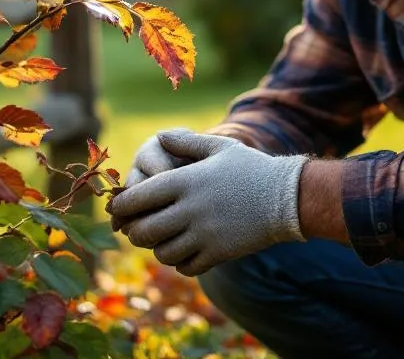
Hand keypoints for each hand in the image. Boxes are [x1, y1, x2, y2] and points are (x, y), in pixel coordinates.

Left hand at [106, 129, 307, 276]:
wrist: (286, 198)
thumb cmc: (251, 168)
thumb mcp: (219, 147)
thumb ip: (186, 142)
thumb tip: (159, 137)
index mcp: (185, 181)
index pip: (138, 197)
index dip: (121, 205)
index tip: (117, 208)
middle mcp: (190, 209)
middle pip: (144, 231)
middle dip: (135, 231)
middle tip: (136, 228)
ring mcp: (204, 234)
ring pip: (162, 253)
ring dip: (157, 248)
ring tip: (162, 240)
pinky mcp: (218, 253)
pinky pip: (186, 266)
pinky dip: (180, 262)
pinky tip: (185, 252)